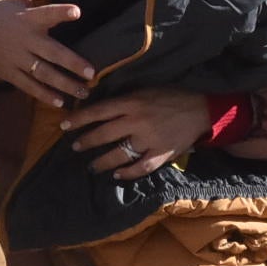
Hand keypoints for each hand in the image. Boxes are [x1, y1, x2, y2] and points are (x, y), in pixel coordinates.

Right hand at [0, 0, 96, 106]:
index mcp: (28, 19)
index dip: (61, 12)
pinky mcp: (9, 73)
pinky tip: (61, 102)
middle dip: (72, 63)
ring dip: (65, 84)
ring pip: (43, 74)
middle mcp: (25, 40)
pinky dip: (44, 95)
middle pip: (51, 53)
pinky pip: (29, 86)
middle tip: (91, 73)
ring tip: (84, 92)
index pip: (47, 13)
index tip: (77, 12)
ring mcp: (16, 59)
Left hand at [62, 87, 210, 179]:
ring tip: (92, 166)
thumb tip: (100, 108)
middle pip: (104, 134)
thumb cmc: (172, 97)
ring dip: (101, 161)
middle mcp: (137, 121)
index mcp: (132, 102)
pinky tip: (116, 175)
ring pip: (118, 154)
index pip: (99, 111)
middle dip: (86, 142)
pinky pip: (139, 168)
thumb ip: (125, 100)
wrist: (202, 110)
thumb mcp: (146, 90)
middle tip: (75, 147)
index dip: (79, 119)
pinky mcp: (161, 155)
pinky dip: (126, 173)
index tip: (64, 126)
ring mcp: (149, 140)